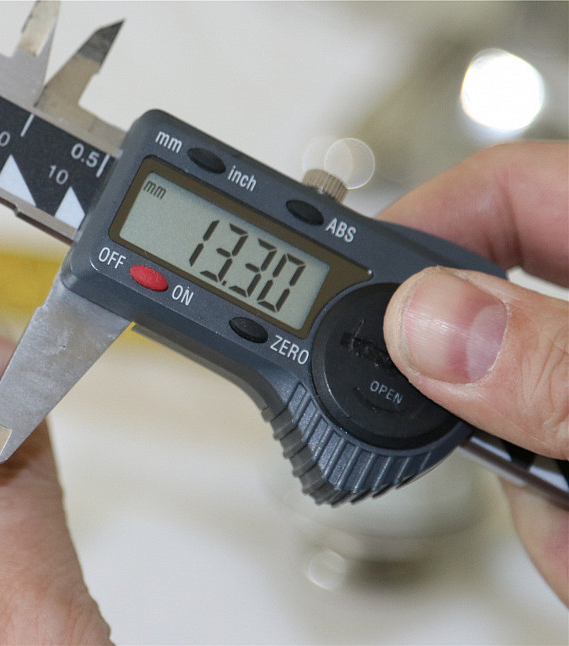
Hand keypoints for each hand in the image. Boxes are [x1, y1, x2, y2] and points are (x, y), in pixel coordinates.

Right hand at [380, 142, 567, 604]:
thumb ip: (564, 369)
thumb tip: (430, 326)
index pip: (514, 193)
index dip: (424, 227)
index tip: (360, 293)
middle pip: (493, 333)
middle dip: (482, 415)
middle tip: (501, 460)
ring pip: (515, 434)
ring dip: (540, 504)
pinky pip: (552, 498)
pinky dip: (566, 541)